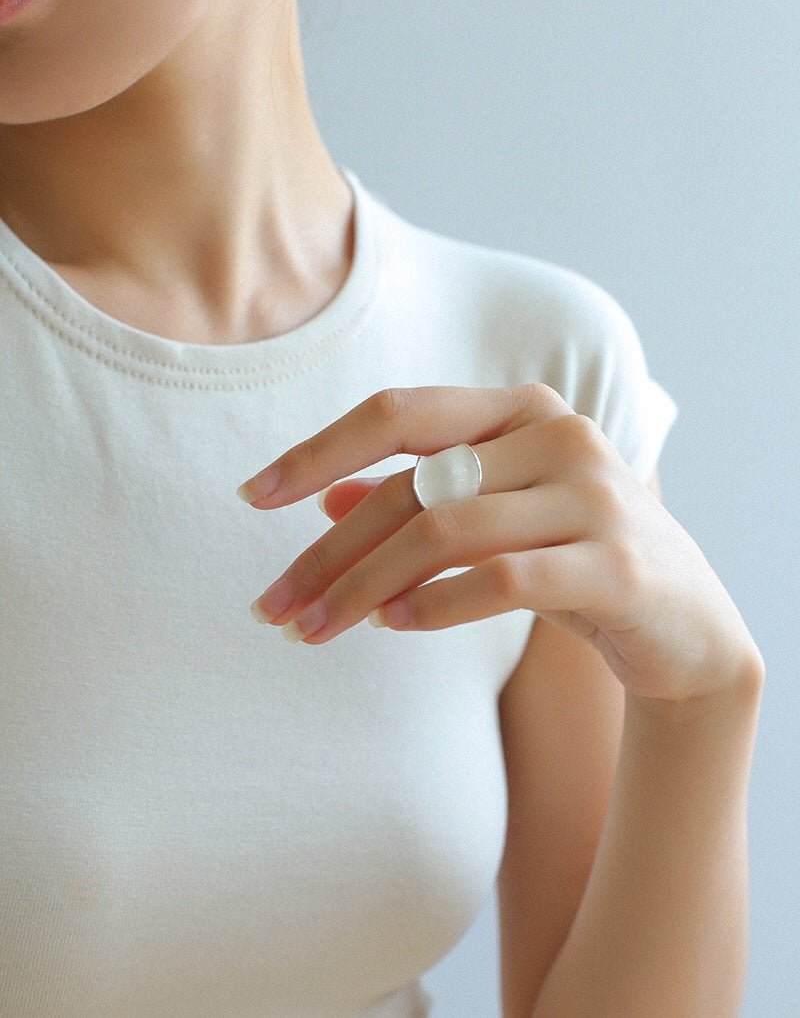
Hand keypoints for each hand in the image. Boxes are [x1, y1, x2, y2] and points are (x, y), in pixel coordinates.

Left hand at [238, 384, 762, 702]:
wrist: (688, 625)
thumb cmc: (574, 561)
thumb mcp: (496, 520)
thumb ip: (422, 497)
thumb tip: (328, 498)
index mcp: (522, 410)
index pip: (399, 412)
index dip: (319, 450)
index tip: (254, 495)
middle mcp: (560, 435)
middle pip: (411, 486)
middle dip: (327, 553)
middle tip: (274, 607)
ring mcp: (595, 495)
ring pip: (445, 531)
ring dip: (364, 588)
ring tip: (316, 629)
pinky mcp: (616, 564)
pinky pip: (502, 580)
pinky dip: (435, 604)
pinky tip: (392, 626)